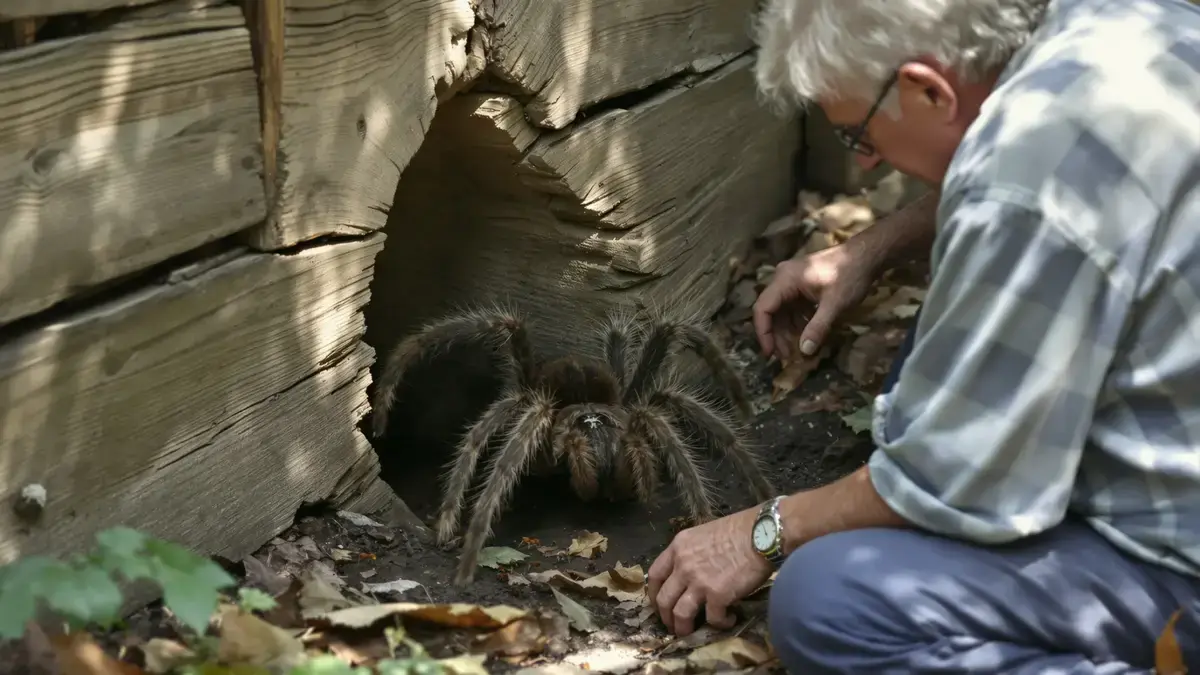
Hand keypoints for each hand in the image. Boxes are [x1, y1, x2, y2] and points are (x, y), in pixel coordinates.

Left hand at [647, 507, 772, 635]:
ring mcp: (699, 582)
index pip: (654, 575)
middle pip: (663, 599)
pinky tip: (728, 620)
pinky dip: (720, 624)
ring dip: (683, 628)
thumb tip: (691, 572)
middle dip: (665, 617)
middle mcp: (683, 565)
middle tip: (673, 625)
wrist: (761, 533)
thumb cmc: (738, 529)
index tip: (658, 603)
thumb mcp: (703, 534)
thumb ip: (691, 553)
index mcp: (678, 548)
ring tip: (690, 633)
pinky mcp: (718, 596)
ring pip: (680, 614)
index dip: (653, 593)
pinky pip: (713, 619)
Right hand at [752, 240, 877, 359]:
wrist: (868, 255)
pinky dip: (798, 322)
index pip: (763, 308)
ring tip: (796, 351)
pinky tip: (807, 335)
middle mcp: (784, 278)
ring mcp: (793, 281)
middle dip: (777, 335)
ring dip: (788, 331)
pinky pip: (793, 306)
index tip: (771, 354)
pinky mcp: (803, 285)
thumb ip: (818, 328)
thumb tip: (804, 352)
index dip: (764, 333)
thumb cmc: (850, 276)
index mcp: (785, 279)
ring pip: (782, 310)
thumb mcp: (835, 304)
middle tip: (785, 357)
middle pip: (771, 311)